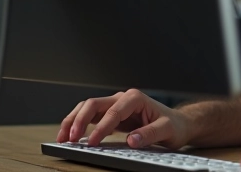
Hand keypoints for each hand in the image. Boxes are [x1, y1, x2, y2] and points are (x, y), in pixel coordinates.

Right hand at [56, 89, 190, 148]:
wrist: (178, 124)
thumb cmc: (174, 125)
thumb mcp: (167, 130)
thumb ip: (150, 134)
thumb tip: (131, 140)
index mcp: (135, 98)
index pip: (113, 111)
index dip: (101, 127)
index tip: (91, 142)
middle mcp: (122, 98)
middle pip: (93, 104)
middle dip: (78, 120)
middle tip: (69, 138)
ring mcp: (115, 105)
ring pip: (87, 108)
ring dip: (73, 121)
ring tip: (62, 138)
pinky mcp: (112, 115)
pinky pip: (90, 117)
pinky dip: (78, 124)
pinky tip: (70, 136)